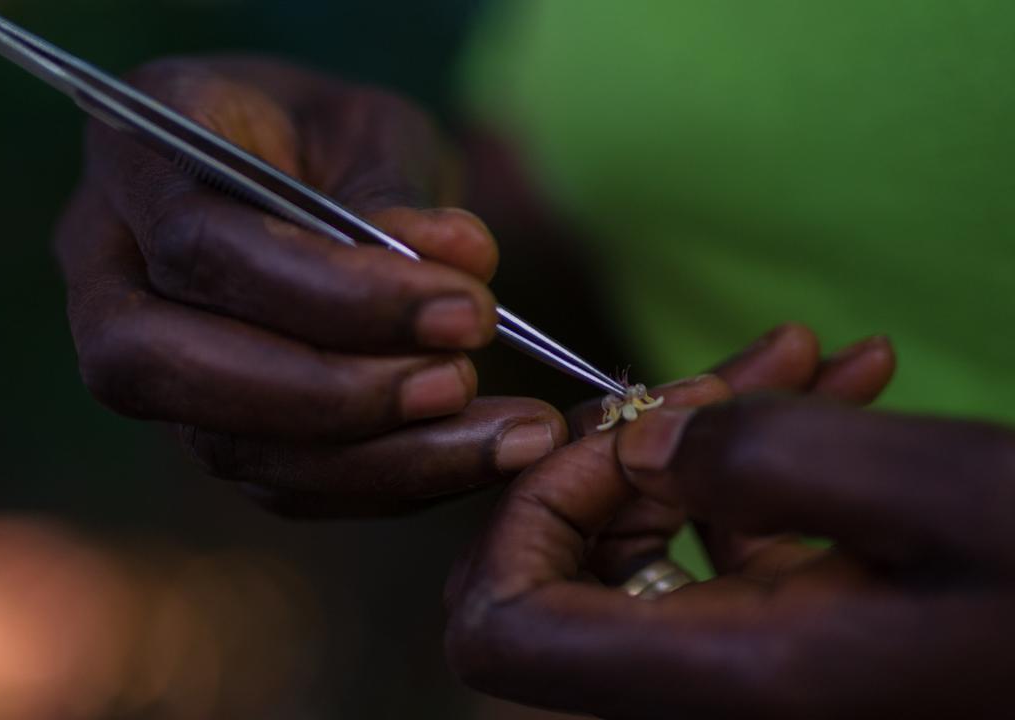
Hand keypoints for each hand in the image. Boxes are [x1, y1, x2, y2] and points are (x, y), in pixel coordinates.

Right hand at [54, 58, 564, 513]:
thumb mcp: (370, 126)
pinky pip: (272, 483)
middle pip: (166, 364)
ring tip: (499, 437)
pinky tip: (473, 455)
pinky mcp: (199, 427)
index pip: (200, 245)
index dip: (330, 293)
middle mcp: (105, 268)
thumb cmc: (330, 135)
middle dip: (326, 393)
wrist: (297, 180)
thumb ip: (398, 193)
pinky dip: (381, 483)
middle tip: (458, 382)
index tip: (461, 308)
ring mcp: (141, 362)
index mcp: (133, 155)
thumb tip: (453, 262)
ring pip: (220, 445)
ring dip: (372, 458)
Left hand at [445, 325, 1014, 718]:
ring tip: (809, 359)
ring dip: (703, 439)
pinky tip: (838, 396)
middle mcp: (705, 690)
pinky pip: (721, 548)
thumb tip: (638, 445)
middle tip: (738, 367)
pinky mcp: (787, 639)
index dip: (523, 517)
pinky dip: (759, 472)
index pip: (501, 628)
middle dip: (629, 444)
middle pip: (561, 571)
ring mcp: (743, 669)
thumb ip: (762, 459)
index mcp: (720, 677)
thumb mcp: (932, 491)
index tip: (621, 432)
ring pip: (645, 544)